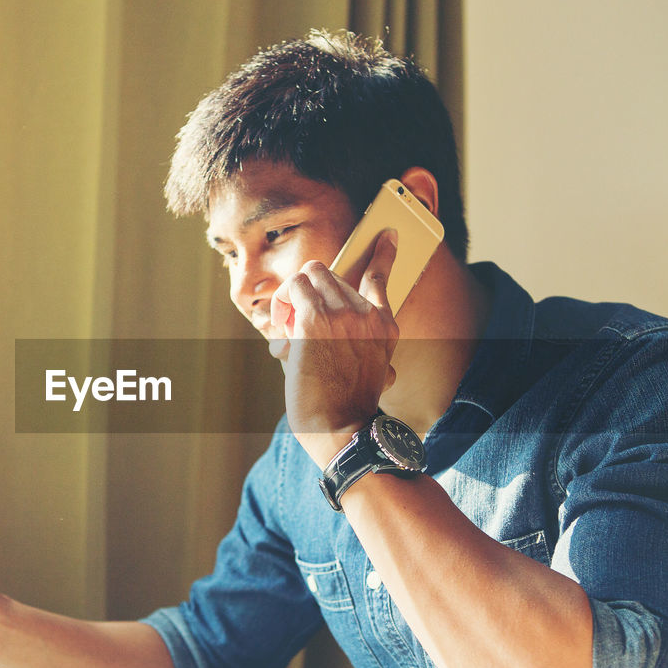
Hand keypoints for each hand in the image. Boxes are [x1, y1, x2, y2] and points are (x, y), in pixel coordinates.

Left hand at [269, 230, 399, 464]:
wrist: (344, 431)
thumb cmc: (345, 410)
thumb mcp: (365, 373)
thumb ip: (349, 348)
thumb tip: (294, 339)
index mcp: (384, 327)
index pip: (381, 277)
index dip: (382, 253)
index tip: (386, 236)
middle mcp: (368, 315)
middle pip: (329, 275)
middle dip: (307, 297)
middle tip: (295, 328)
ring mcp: (344, 315)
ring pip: (309, 275)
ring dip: (291, 298)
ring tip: (287, 330)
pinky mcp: (316, 320)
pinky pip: (293, 290)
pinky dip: (282, 305)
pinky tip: (283, 333)